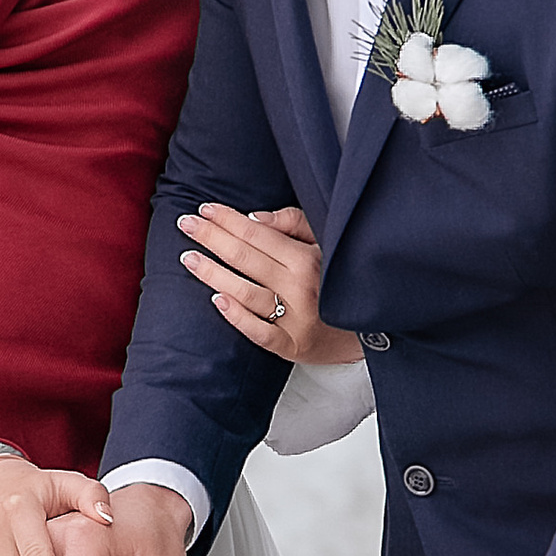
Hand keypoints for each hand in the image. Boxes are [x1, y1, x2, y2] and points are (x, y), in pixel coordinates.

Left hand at [176, 203, 363, 367]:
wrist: (370, 330)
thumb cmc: (340, 279)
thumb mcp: (327, 243)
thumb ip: (294, 224)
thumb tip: (255, 219)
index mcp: (308, 258)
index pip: (258, 234)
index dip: (228, 220)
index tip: (204, 209)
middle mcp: (301, 286)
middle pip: (246, 258)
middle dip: (211, 238)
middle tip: (185, 224)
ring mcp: (295, 319)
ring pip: (245, 292)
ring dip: (213, 274)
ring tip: (189, 258)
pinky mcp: (292, 346)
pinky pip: (259, 331)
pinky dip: (238, 317)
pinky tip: (216, 302)